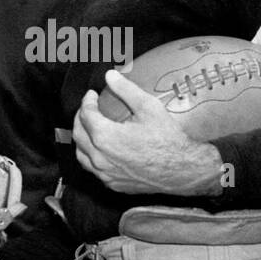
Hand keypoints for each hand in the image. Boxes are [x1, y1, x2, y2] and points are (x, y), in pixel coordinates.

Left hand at [72, 70, 223, 195]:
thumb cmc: (167, 139)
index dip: (87, 101)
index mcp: (105, 136)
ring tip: (91, 127)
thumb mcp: (148, 107)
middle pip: (78, 134)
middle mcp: (100, 157)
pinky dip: (91, 156)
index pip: (85, 114)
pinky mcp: (113, 184)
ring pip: (81, 154)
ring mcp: (105, 174)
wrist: (182, 170)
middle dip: (80, 117)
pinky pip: (93, 169)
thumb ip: (126, 89)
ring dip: (82, 138)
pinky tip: (101, 149)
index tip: (92, 95)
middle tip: (89, 108)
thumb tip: (110, 75)